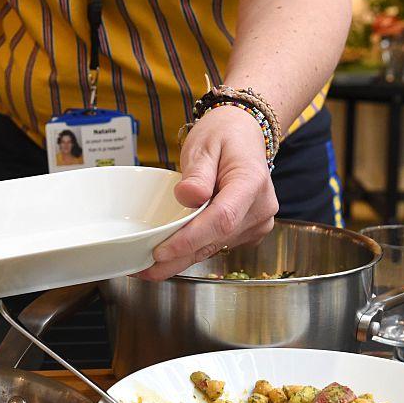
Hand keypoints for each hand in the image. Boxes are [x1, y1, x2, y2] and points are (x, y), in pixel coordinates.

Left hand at [136, 105, 278, 280]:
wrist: (245, 134)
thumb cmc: (223, 135)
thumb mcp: (204, 144)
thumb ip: (198, 172)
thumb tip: (189, 196)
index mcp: (252, 182)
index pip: (221, 218)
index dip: (190, 239)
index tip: (161, 251)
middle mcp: (260, 208)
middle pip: (216, 239)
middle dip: (179, 257)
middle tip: (143, 268)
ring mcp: (258, 223)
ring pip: (215, 247)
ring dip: (183, 258)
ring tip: (148, 266)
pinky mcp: (249, 231)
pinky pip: (218, 244)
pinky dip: (193, 250)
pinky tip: (170, 255)